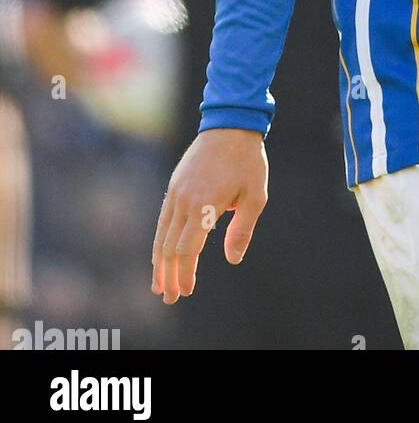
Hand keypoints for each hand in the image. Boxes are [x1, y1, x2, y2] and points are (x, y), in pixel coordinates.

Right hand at [151, 128, 267, 303]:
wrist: (230, 124)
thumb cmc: (247, 161)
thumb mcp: (255, 195)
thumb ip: (242, 229)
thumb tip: (232, 260)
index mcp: (203, 206)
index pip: (187, 250)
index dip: (185, 273)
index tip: (187, 291)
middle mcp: (184, 201)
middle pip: (169, 247)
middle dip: (169, 275)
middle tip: (170, 298)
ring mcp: (176, 192)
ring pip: (161, 234)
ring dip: (159, 261)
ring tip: (159, 284)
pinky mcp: (174, 185)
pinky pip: (163, 218)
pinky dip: (160, 239)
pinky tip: (161, 251)